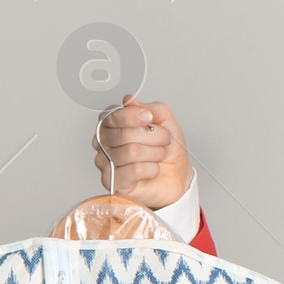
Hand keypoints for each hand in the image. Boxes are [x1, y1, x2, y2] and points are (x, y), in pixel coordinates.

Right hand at [91, 93, 191, 212]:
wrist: (178, 177)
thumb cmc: (167, 150)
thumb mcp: (165, 120)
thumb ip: (149, 107)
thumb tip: (129, 100)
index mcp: (112, 124)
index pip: (112, 116)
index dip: (132, 116)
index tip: (150, 118)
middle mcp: (105, 142)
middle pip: (123, 134)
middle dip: (152, 136)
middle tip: (165, 139)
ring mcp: (106, 163)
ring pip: (131, 152)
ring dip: (154, 153)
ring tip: (159, 155)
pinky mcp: (113, 183)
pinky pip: (133, 170)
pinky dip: (151, 168)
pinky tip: (153, 169)